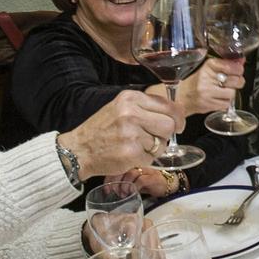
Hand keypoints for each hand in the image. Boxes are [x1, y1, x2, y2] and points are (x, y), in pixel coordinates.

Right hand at [63, 90, 181, 179]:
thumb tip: (177, 111)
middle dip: (166, 134)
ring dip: (154, 148)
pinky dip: (144, 159)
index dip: (178, 117)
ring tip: (136, 146)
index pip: (168, 105)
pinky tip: (130, 155)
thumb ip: (146, 107)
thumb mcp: (121, 108)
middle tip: (155, 139)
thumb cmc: (102, 129)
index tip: (179, 125)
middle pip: (169, 124)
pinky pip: (152, 158)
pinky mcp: (131, 153)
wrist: (79, 149)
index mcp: (131, 98)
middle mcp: (131, 113)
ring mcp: (131, 133)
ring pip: (162, 142)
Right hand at [174, 57, 244, 117]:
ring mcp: (207, 92)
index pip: (231, 66)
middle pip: (235, 80)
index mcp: (208, 66)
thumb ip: (226, 64)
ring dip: (230, 93)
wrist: (180, 98)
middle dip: (237, 82)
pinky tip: (217, 98)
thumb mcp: (208, 69)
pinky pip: (226, 104)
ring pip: (232, 93)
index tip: (238, 70)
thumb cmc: (194, 83)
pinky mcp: (208, 104)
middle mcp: (207, 78)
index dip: (238, 69)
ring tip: (222, 91)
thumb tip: (241, 61)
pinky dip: (224, 102)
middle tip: (232, 82)